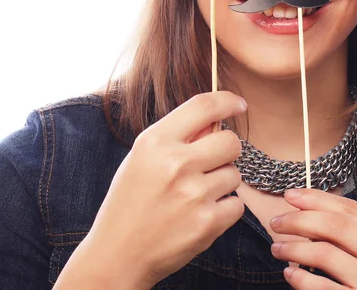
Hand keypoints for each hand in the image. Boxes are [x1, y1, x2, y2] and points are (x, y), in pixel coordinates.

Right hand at [83, 91, 246, 287]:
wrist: (117, 255)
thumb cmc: (131, 201)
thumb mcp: (142, 157)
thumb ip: (177, 136)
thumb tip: (217, 120)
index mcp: (156, 141)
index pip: (204, 106)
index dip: (227, 101)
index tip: (239, 104)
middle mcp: (176, 163)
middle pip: (231, 141)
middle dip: (227, 150)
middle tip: (211, 163)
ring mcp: (193, 194)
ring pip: (235, 173)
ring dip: (222, 182)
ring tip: (196, 195)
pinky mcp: (207, 223)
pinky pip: (237, 204)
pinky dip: (225, 210)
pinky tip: (201, 214)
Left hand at [269, 188, 356, 288]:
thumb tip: (307, 206)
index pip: (352, 208)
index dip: (317, 199)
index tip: (290, 195)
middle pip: (336, 226)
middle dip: (300, 220)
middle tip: (277, 221)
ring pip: (325, 253)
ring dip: (294, 248)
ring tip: (278, 248)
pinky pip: (322, 287)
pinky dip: (301, 278)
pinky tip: (290, 273)